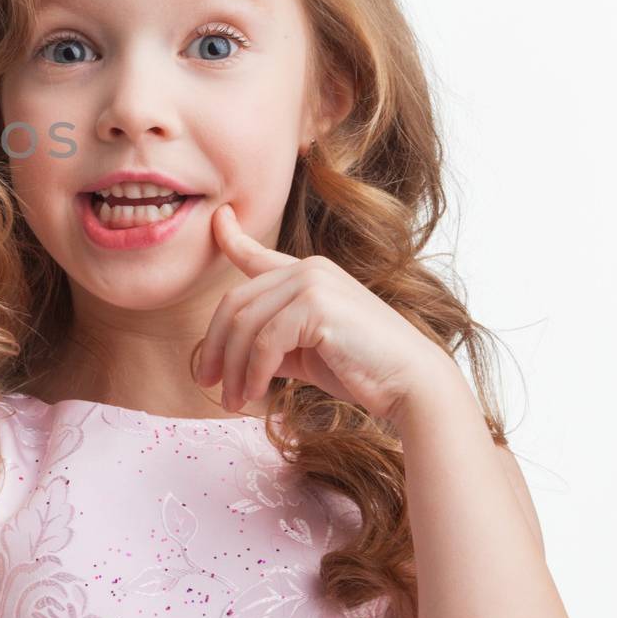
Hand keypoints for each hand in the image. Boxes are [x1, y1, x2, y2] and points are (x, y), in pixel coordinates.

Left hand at [196, 203, 450, 423]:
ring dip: (232, 368)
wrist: (410, 383)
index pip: (256, 252)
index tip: (216, 218)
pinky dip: (252, 373)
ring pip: (245, 325)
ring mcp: (312, 283)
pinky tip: (254, 394)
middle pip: (235, 303)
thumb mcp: (304, 351)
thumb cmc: (361, 369)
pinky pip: (264, 342)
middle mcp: (308, 269)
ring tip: (231, 399)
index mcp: (307, 272)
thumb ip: (271, 342)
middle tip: (206, 381)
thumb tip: (233, 357)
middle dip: (215, 346)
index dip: (230, 235)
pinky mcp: (316, 307)